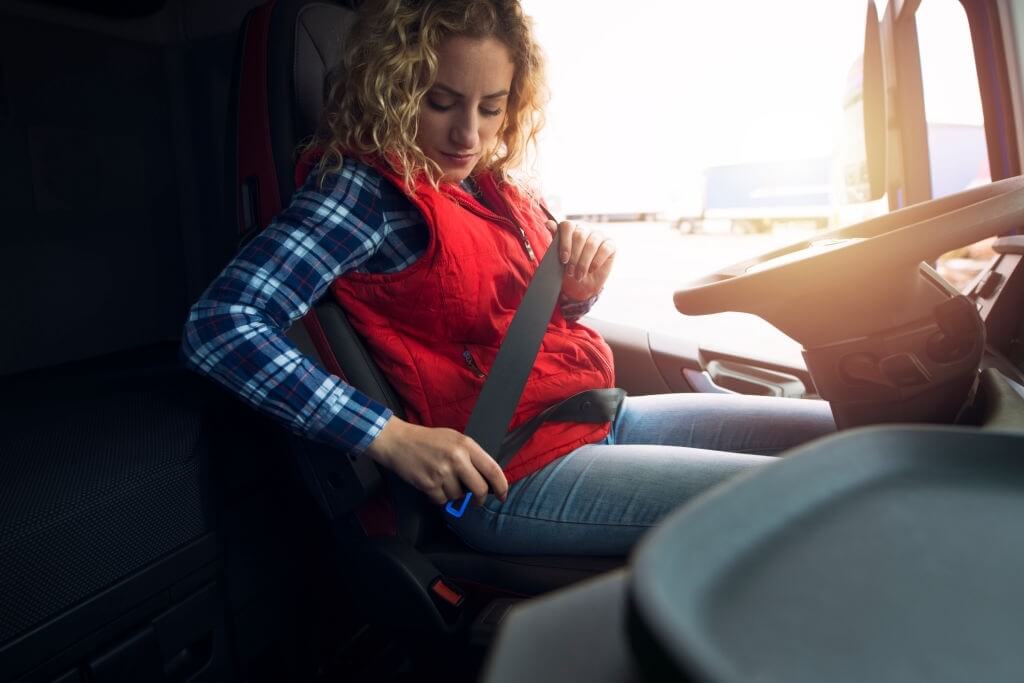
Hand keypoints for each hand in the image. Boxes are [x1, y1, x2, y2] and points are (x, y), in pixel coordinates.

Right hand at [365, 416, 508, 505]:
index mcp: (466, 445)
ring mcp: (442, 472)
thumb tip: (487, 477)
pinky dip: (439, 497)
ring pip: (459, 496)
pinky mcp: (429, 484)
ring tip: (443, 480)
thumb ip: (471, 455)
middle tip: (477, 500)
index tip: (503, 495)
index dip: (501, 486)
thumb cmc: (427, 440)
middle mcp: (456, 458)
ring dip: (453, 494)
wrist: (398, 442)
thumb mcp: (454, 438)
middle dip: (480, 498)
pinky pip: (442, 501)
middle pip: (480, 489)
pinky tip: (433, 485)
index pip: (492, 469)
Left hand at [546, 220, 615, 300]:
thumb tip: (548, 223)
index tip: (563, 259)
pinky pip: (604, 249)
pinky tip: (591, 270)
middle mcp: (585, 228)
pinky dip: (596, 261)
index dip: (565, 243)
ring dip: (584, 262)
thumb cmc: (569, 268)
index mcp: (571, 228)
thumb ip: (555, 240)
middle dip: (574, 257)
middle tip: (570, 272)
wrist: (582, 284)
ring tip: (579, 275)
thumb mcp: (559, 257)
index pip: (567, 226)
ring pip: (591, 244)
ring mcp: (599, 235)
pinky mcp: (610, 244)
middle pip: (579, 236)